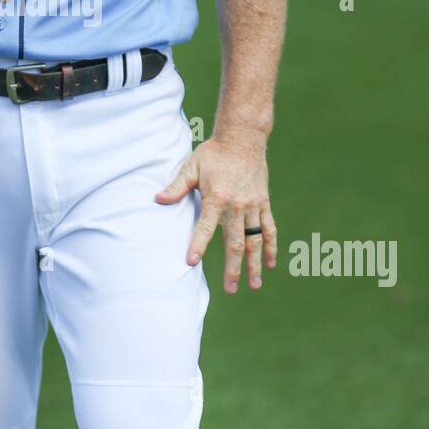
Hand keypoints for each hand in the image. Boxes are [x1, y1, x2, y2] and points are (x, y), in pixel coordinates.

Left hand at [155, 133, 276, 293]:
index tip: (191, 262)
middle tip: (230, 289)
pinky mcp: (263, 203)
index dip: (198, 245)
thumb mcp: (191, 166)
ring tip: (253, 285)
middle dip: (233, 268)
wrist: (243, 139)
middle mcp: (237, 206)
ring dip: (254, 264)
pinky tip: (270, 264)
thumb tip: (157, 200)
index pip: (205, 227)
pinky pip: (269, 229)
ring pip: (255, 241)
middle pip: (235, 243)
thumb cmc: (214, 153)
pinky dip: (271, 246)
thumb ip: (176, 186)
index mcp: (217, 198)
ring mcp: (253, 206)